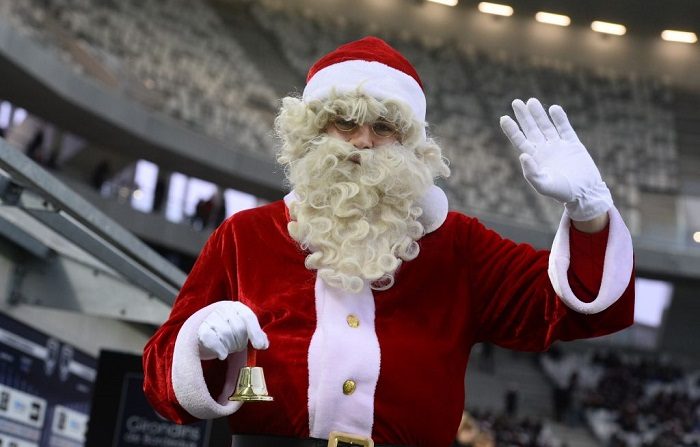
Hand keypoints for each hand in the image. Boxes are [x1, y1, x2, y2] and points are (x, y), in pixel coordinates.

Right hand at [197, 301, 268, 360]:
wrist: (199, 333)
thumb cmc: (227, 331)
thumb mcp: (242, 329)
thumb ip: (256, 334)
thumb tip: (264, 344)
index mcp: (236, 307)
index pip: (248, 317)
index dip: (255, 332)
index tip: (260, 347)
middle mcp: (223, 309)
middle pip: (239, 328)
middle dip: (241, 342)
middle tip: (237, 347)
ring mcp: (210, 317)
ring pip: (226, 334)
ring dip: (230, 346)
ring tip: (228, 347)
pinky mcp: (200, 329)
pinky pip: (212, 340)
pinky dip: (220, 350)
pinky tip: (222, 355)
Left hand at [499, 98, 612, 220]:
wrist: (585, 193)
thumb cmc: (562, 192)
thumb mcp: (543, 185)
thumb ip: (531, 172)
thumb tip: (523, 154)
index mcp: (535, 159)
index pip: (520, 141)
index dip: (512, 130)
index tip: (503, 118)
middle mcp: (544, 150)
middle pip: (531, 129)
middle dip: (524, 116)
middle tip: (516, 102)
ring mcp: (559, 146)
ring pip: (546, 126)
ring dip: (539, 114)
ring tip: (531, 101)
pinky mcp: (574, 144)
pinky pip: (565, 128)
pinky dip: (560, 119)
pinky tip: (553, 109)